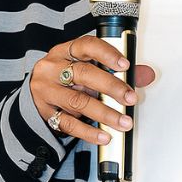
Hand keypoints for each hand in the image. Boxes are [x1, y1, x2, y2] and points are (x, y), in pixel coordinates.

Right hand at [29, 35, 154, 144]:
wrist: (35, 94)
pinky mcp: (45, 112)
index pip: (86, 46)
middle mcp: (53, 68)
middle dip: (111, 87)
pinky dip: (88, 132)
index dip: (107, 54)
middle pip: (83, 74)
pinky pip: (68, 123)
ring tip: (123, 122)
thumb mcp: (88, 68)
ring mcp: (47, 90)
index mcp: (65, 51)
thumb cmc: (66, 78)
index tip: (125, 65)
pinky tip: (104, 135)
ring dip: (104, 113)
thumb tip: (146, 74)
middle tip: (130, 98)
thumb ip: (118, 71)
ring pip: (77, 100)